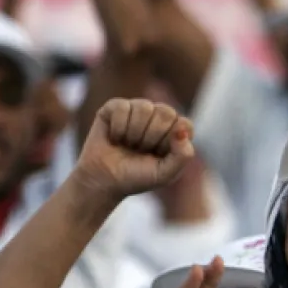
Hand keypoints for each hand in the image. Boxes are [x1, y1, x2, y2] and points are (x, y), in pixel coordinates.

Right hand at [72, 98, 194, 202]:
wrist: (103, 180)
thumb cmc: (136, 177)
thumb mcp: (164, 174)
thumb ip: (183, 155)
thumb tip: (183, 130)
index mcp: (173, 131)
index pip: (184, 124)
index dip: (169, 142)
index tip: (157, 155)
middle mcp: (156, 116)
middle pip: (166, 112)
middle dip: (151, 137)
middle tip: (140, 150)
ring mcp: (136, 109)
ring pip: (144, 107)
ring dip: (134, 133)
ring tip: (128, 144)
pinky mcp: (114, 107)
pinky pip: (122, 107)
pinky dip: (118, 128)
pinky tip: (114, 138)